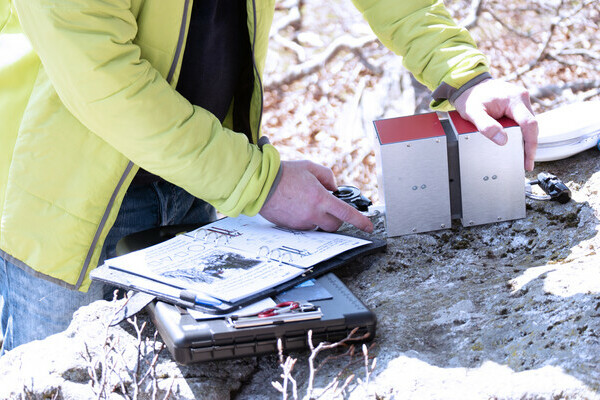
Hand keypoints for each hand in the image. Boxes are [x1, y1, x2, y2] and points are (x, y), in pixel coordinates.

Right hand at [259, 160, 373, 232]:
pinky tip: (297, 207)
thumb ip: (327, 176)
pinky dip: (306, 218)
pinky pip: (305, 226)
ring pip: (319, 226)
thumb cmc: (284, 174)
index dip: (361, 221)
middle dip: (337, 219)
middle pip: (335, 225)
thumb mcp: (310, 167)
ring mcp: (302, 222)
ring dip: (319, 217)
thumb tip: (334, 188)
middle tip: (331, 209)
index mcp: (320, 199)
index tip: (368, 226)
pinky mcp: (292, 227)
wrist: (261, 185)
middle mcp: (313, 213)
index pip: (346, 214)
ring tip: (306, 203)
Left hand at [453, 79, 537, 170]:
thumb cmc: (470, 97)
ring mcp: (521, 100)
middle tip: (525, 163)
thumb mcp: (473, 112)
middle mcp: (521, 98)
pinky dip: (520, 133)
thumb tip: (502, 140)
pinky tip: (516, 143)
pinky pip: (522, 121)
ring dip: (525, 140)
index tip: (528, 160)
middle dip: (529, 146)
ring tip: (520, 156)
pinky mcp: (517, 104)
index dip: (530, 145)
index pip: (529, 125)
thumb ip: (486, 126)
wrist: (468, 85)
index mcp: (515, 99)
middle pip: (532, 126)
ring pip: (528, 124)